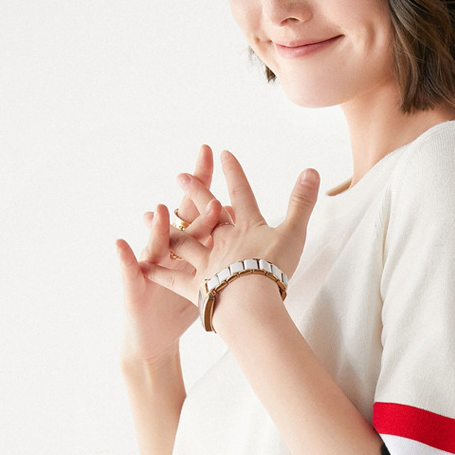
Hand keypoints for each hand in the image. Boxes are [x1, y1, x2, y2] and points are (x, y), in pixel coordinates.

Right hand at [117, 145, 216, 364]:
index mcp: (194, 246)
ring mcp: (156, 268)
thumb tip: (243, 218)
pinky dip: (127, 260)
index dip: (208, 184)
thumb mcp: (211, 279)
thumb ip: (232, 246)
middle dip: (186, 196)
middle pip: (183, 218)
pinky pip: (132, 273)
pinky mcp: (138, 287)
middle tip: (187, 172)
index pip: (203, 208)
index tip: (214, 153)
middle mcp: (174, 251)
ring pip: (158, 244)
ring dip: (157, 228)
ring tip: (156, 211)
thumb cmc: (186, 308)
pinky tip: (121, 245)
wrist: (157, 336)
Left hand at [140, 149, 319, 310]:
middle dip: (195, 193)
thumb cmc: (273, 268)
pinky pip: (173, 279)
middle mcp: (222, 241)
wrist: (250, 301)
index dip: (233, 174)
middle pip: (207, 213)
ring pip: (183, 242)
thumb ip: (302, 203)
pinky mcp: (197, 287)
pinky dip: (158, 272)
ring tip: (148, 215)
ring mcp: (207, 263)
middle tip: (181, 176)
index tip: (223, 154)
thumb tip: (312, 170)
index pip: (240, 194)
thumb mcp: (293, 233)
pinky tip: (142, 264)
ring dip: (167, 228)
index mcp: (246, 228)